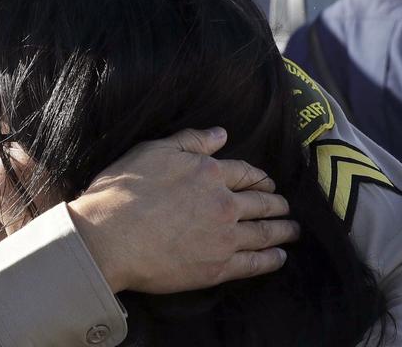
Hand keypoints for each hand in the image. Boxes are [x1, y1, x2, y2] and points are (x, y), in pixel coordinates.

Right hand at [67, 127, 298, 293]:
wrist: (109, 237)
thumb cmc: (123, 192)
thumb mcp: (153, 152)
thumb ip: (190, 141)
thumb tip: (222, 134)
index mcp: (209, 172)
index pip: (245, 173)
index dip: (259, 178)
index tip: (267, 183)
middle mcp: (224, 203)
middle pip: (262, 202)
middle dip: (277, 203)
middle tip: (284, 206)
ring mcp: (224, 237)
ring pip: (264, 232)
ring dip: (283, 230)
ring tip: (292, 230)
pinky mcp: (218, 267)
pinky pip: (255, 263)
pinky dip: (271, 259)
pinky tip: (279, 258)